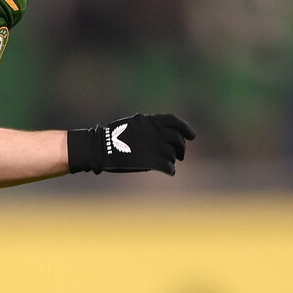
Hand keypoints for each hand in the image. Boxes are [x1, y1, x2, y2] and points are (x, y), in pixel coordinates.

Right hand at [67, 113, 195, 175]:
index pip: (175, 122)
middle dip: (181, 148)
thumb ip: (149, 128)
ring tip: (169, 164)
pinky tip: (168, 171)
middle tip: (181, 155)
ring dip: (172, 160)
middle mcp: (155, 132)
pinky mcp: (150, 160)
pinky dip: (170, 170)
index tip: (192, 136)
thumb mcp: (133, 125)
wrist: (100, 147)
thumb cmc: (113, 137)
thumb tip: (163, 137)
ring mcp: (153, 146)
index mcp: (150, 121)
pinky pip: (167, 166)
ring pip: (172, 154)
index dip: (186, 129)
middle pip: (177, 139)